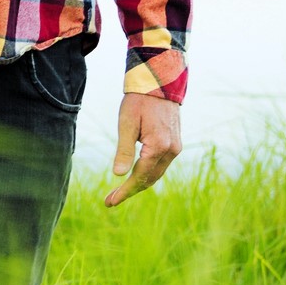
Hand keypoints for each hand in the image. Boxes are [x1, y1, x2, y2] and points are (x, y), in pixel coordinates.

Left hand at [104, 93, 181, 207]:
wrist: (159, 82)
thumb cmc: (139, 100)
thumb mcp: (127, 124)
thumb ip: (124, 150)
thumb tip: (119, 175)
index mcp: (159, 146)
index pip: (140, 176)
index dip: (124, 191)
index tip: (109, 202)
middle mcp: (171, 150)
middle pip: (149, 179)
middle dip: (130, 191)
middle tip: (110, 201)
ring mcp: (176, 148)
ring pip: (156, 174)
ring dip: (139, 184)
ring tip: (119, 192)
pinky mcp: (175, 144)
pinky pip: (160, 166)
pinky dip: (147, 174)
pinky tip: (134, 177)